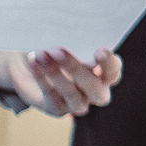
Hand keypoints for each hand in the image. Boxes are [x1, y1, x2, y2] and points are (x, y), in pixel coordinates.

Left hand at [0, 47, 121, 115]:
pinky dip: (42, 79)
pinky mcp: (58, 109)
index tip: (100, 51)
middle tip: (59, 50)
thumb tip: (74, 36)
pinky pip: (52, 97)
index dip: (109, 64)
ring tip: (41, 54)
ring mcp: (78, 103)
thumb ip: (76, 43)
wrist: (32, 63)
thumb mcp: (67, 42)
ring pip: (74, 97)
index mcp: (105, 73)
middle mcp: (96, 92)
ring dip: (57, 75)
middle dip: (77, 70)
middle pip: (95, 89)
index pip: (114, 72)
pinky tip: (33, 61)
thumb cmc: (56, 46)